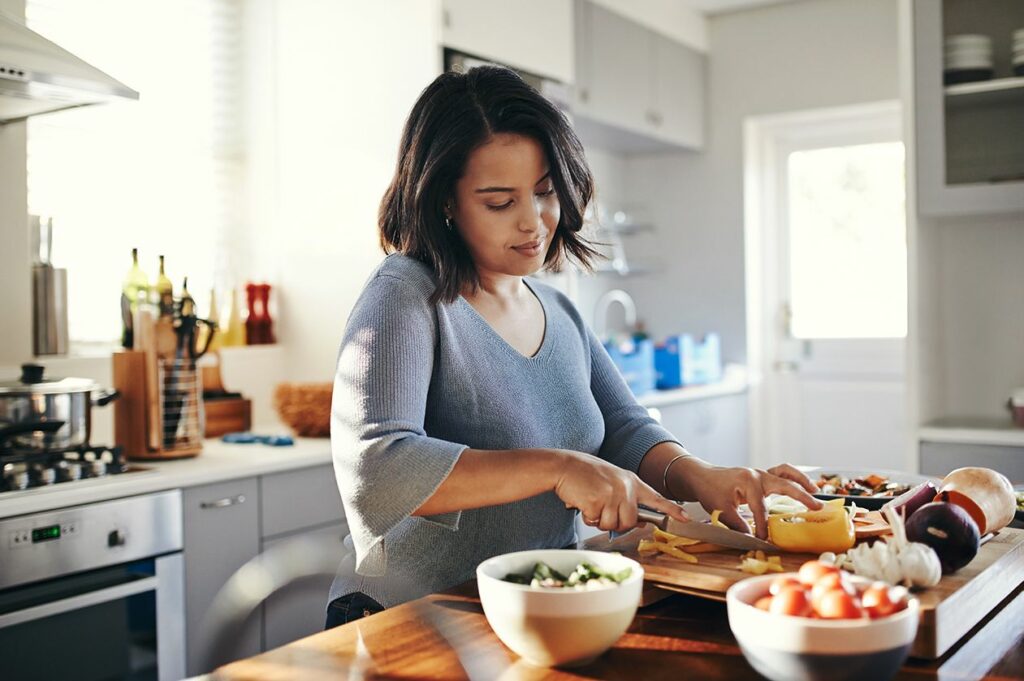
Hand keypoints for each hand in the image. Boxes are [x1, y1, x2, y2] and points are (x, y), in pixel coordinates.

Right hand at [552, 450, 688, 531]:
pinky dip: (587, 517)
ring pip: (613, 525)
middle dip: (616, 522)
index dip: (672, 510)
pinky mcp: (597, 501)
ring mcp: (612, 494)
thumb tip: (642, 521)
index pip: (656, 498)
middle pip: (630, 521)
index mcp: (631, 481)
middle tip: (602, 510)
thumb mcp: (612, 482)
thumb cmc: (586, 475)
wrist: (564, 466)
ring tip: (592, 504)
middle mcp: (625, 487)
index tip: (686, 518)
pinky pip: (596, 522)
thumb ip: (628, 499)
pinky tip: (583, 503)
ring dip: (600, 520)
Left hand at [673, 461, 821, 539]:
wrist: (702, 476)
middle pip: (784, 485)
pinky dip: (793, 478)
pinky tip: (804, 487)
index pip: (761, 509)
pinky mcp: (761, 476)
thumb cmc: (709, 490)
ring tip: (816, 491)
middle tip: (816, 508)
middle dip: (801, 496)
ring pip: (786, 472)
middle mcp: (758, 475)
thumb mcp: (720, 509)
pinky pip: (781, 473)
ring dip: (802, 481)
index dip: (763, 526)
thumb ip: (737, 524)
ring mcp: (760, 473)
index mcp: (748, 482)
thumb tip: (753, 538)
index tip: (764, 540)